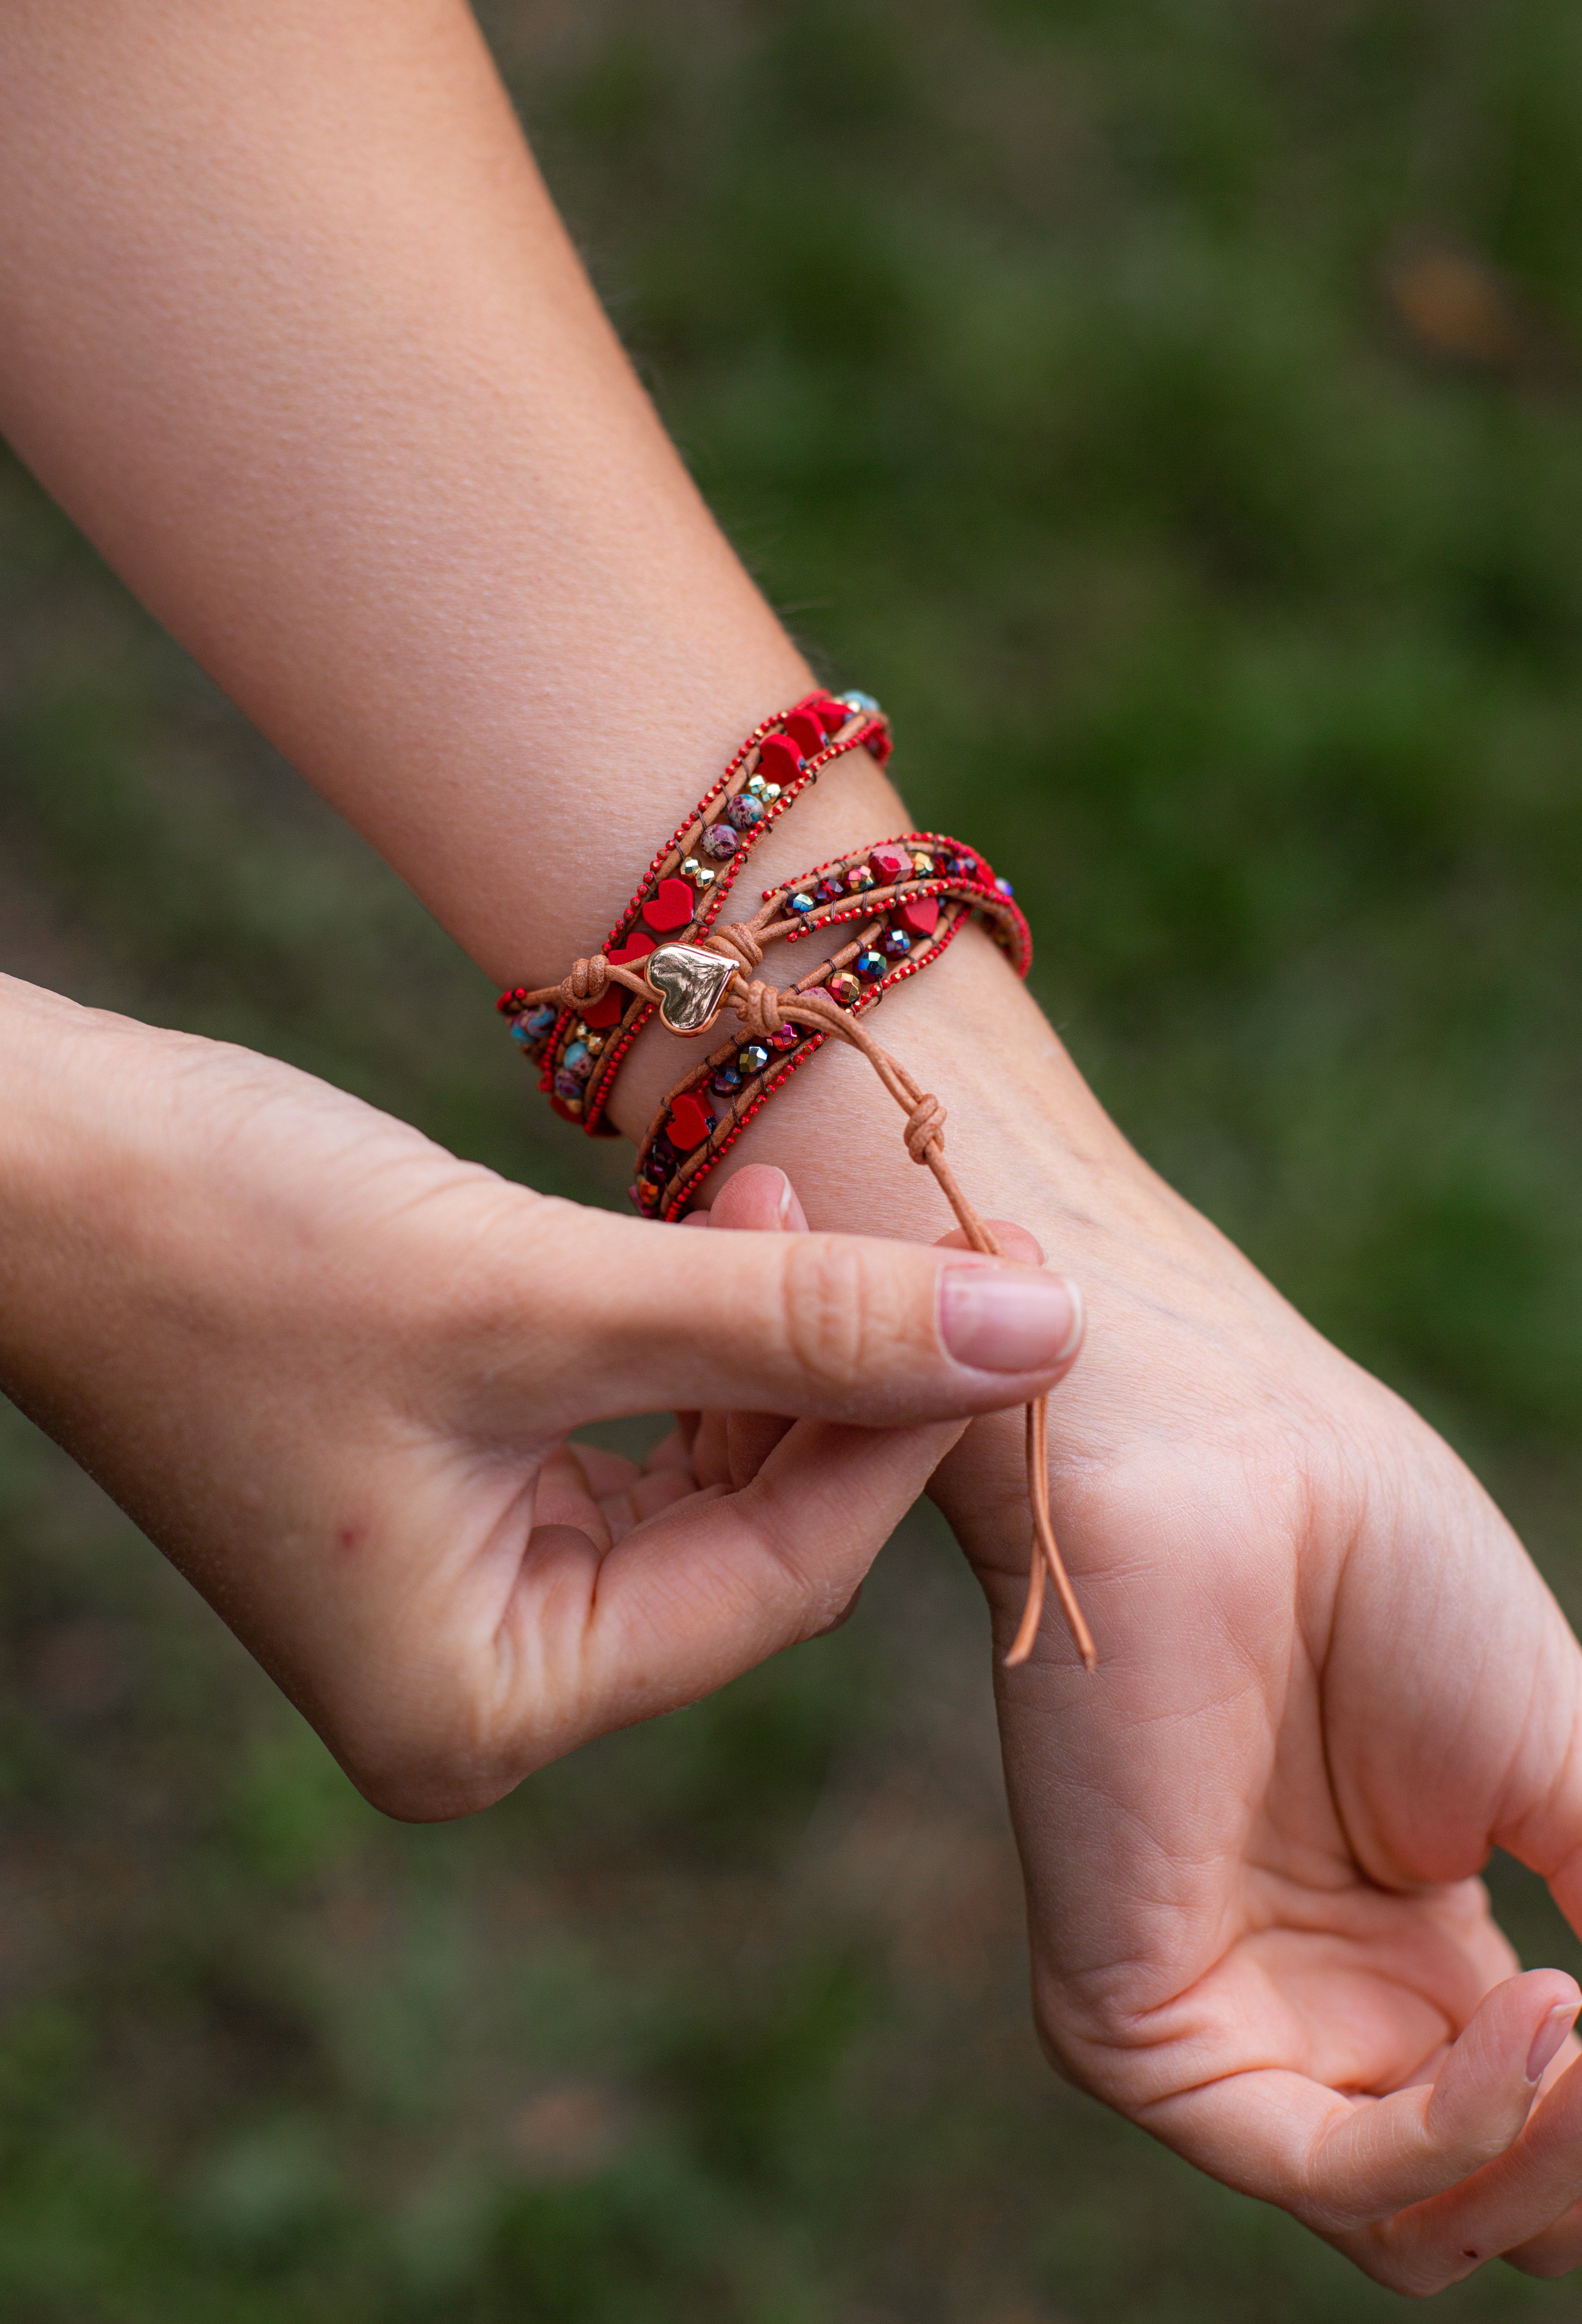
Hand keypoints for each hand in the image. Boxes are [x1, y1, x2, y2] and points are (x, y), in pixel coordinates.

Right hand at [0, 974, 1083, 1819]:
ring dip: (770, 1344)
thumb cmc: (235, 1242)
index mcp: (483, 1705)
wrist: (39, 1171)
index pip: (778, 1583)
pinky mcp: (456, 1492)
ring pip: (702, 1479)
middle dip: (843, 1382)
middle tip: (936, 1235)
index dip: (906, 1432)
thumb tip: (1043, 1333)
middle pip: (751, 1539)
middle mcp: (479, 1680)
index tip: (1021, 1294)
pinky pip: (631, 1436)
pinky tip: (721, 1230)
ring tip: (782, 1197)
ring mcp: (464, 1592)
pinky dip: (691, 1339)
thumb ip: (794, 1324)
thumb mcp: (536, 1294)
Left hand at [929, 1127, 1581, 2293]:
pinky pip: (1315, 2162)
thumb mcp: (1569, 1774)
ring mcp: (1229, 2017)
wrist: (1235, 1460)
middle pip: (1483, 2211)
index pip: (1539, 2139)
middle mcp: (1322, 2004)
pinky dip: (1449, 2132)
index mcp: (1415, 1957)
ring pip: (1407, 2225)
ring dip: (1545, 2163)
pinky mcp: (1138, 2022)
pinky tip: (1536, 2022)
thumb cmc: (1385, 1571)